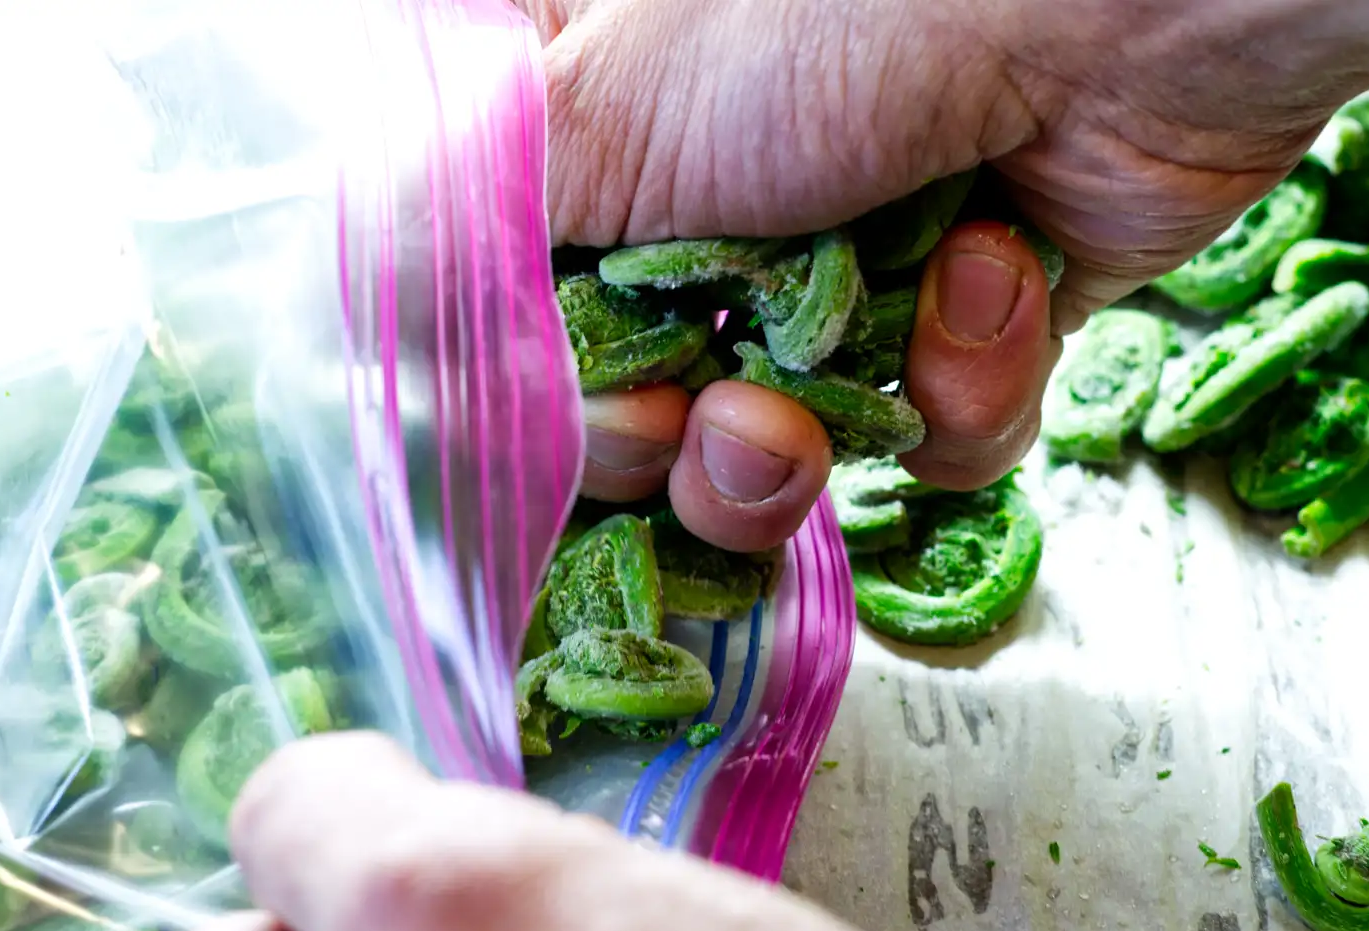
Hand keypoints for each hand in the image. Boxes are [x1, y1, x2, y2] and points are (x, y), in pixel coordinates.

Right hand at [527, 0, 1368, 551]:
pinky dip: (958, 393)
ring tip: (819, 411)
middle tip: (691, 419)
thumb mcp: (592, 110)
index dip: (528, 392)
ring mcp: (839, 261)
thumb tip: (385, 336)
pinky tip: (984, 286)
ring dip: (798, 449)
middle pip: (636, 403)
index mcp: (596, 128)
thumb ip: (461, 236)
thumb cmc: (835, 12)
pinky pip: (927, 433)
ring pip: (779, 446)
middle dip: (665, 448)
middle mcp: (707, 200)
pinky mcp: (969, 316)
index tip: (551, 414)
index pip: (515, 304)